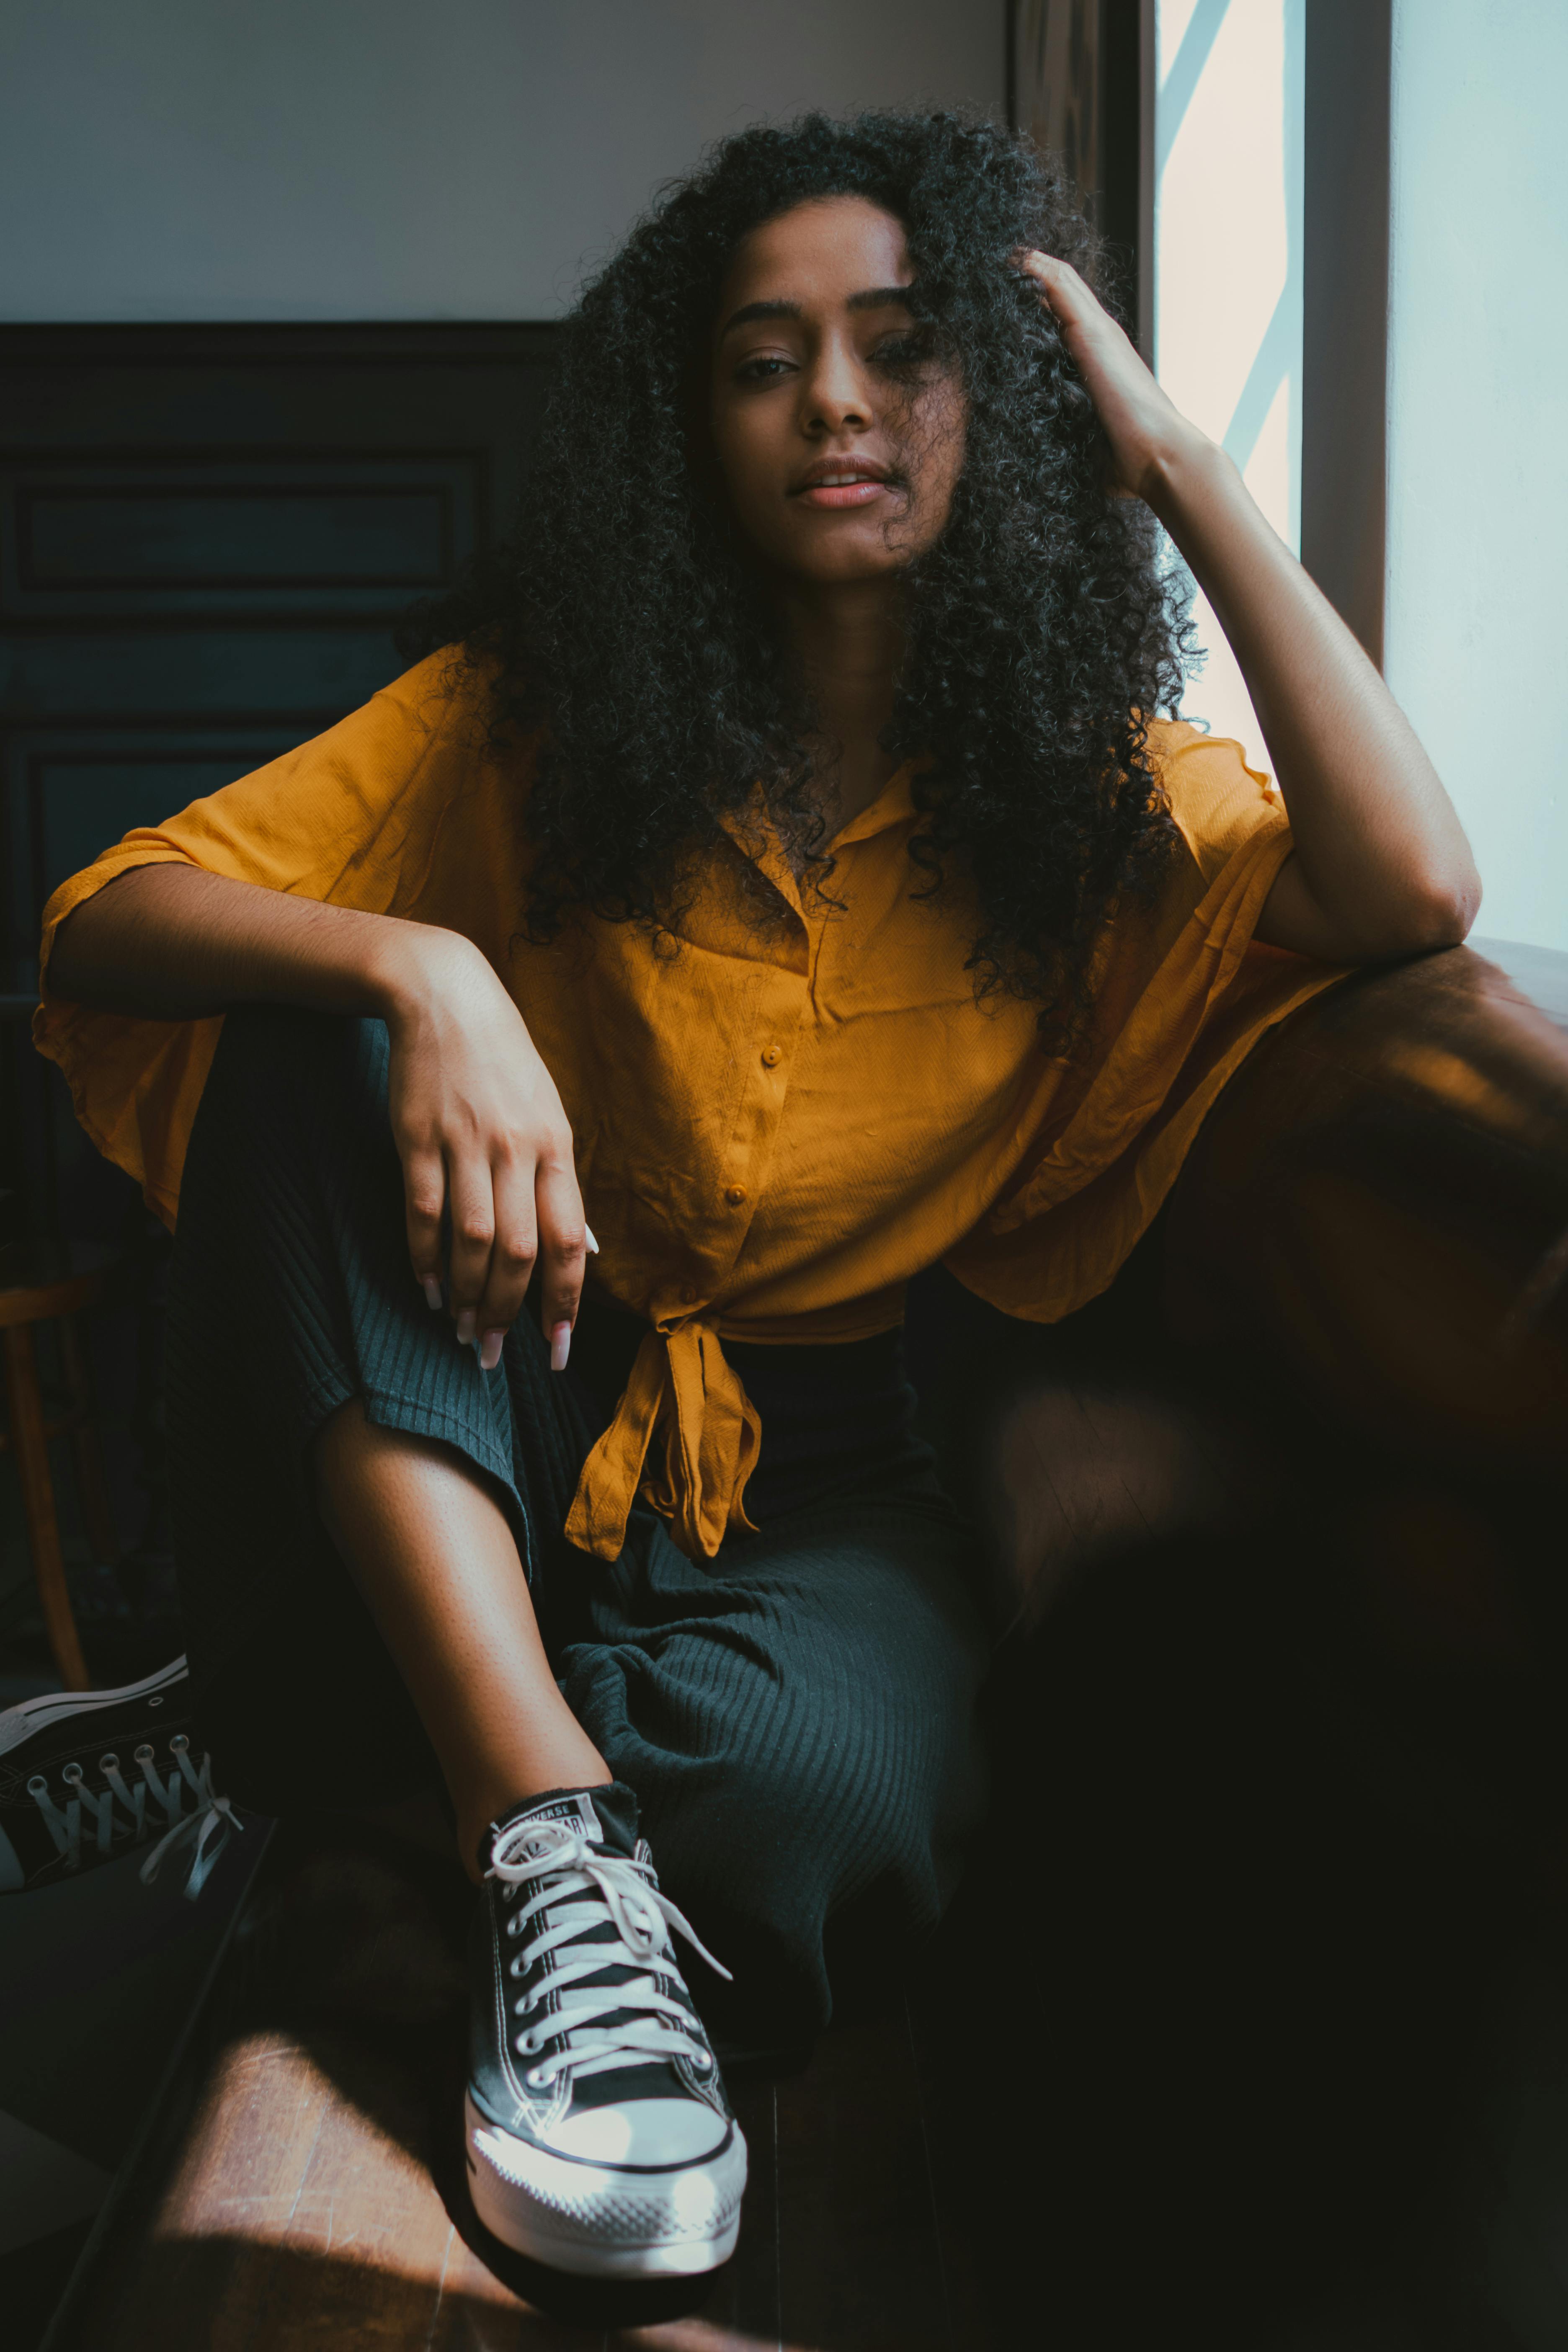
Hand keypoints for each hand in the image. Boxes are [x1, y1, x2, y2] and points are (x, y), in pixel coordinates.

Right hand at [380, 932, 587, 1372]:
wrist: (445, 997)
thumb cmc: (503, 1064)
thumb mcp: (548, 1115)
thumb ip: (560, 1185)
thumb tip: (585, 1250)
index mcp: (556, 1147)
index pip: (567, 1240)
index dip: (563, 1302)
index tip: (555, 1349)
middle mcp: (516, 1150)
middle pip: (519, 1251)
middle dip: (507, 1313)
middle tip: (492, 1355)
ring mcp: (466, 1144)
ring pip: (471, 1239)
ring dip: (465, 1294)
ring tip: (460, 1331)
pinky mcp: (418, 1138)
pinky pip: (422, 1210)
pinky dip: (424, 1256)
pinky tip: (426, 1287)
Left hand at [1014, 250, 1208, 504]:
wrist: (1159, 457)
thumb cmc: (1127, 460)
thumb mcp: (1087, 438)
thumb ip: (1071, 434)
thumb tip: (1046, 455)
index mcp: (1097, 361)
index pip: (1063, 319)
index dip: (1035, 304)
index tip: (999, 300)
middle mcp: (1100, 339)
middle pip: (1061, 292)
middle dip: (1027, 278)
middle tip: (991, 266)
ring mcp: (1098, 332)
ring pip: (1060, 280)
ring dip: (1028, 265)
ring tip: (995, 253)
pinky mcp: (1093, 333)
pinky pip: (1059, 285)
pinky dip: (1035, 268)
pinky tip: (1010, 258)